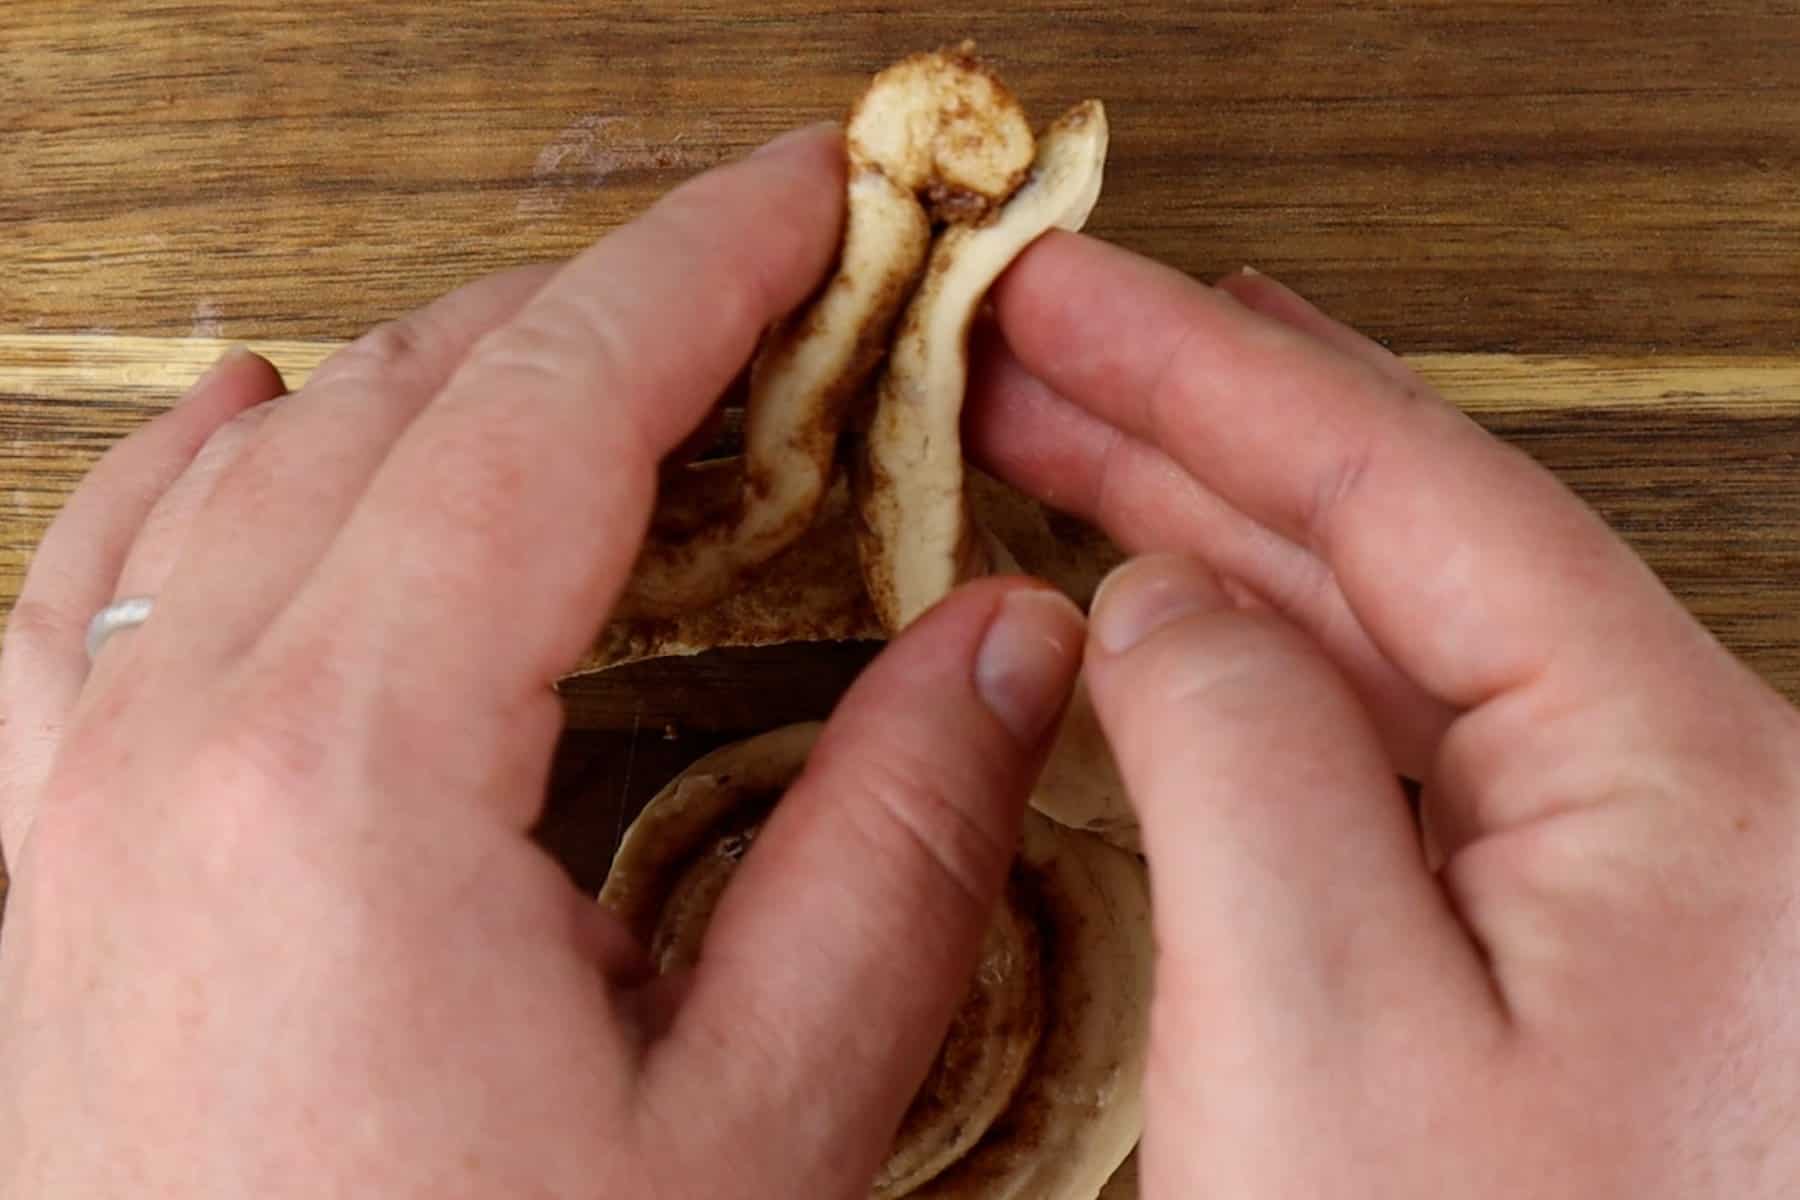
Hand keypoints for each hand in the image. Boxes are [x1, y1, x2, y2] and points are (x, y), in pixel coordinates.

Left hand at [0, 128, 1086, 1195]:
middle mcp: (163, 752)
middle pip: (401, 401)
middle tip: (760, 295)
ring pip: (238, 461)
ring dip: (428, 371)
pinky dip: (190, 470)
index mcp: (346, 785)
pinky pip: (78, 585)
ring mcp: (59, 808)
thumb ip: (893, 846)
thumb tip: (1008, 640)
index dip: (706, 268)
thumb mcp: (759, 1134)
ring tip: (572, 353)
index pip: (552, 408)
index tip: (811, 196)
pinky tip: (240, 426)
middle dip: (602, 309)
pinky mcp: (31, 877)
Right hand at [970, 237, 1799, 1195]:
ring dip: (1212, 531)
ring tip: (1071, 444)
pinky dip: (1248, 666)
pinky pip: (1374, 748)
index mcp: (1683, 785)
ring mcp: (1606, 879)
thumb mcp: (1318, 1026)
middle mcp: (1678, 806)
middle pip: (1401, 538)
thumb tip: (1158, 605)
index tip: (1075, 289)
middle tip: (1047, 343)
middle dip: (1200, 423)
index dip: (1218, 369)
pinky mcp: (1530, 949)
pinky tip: (1162, 623)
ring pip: (1382, 636)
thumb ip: (1237, 753)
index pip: (1413, 491)